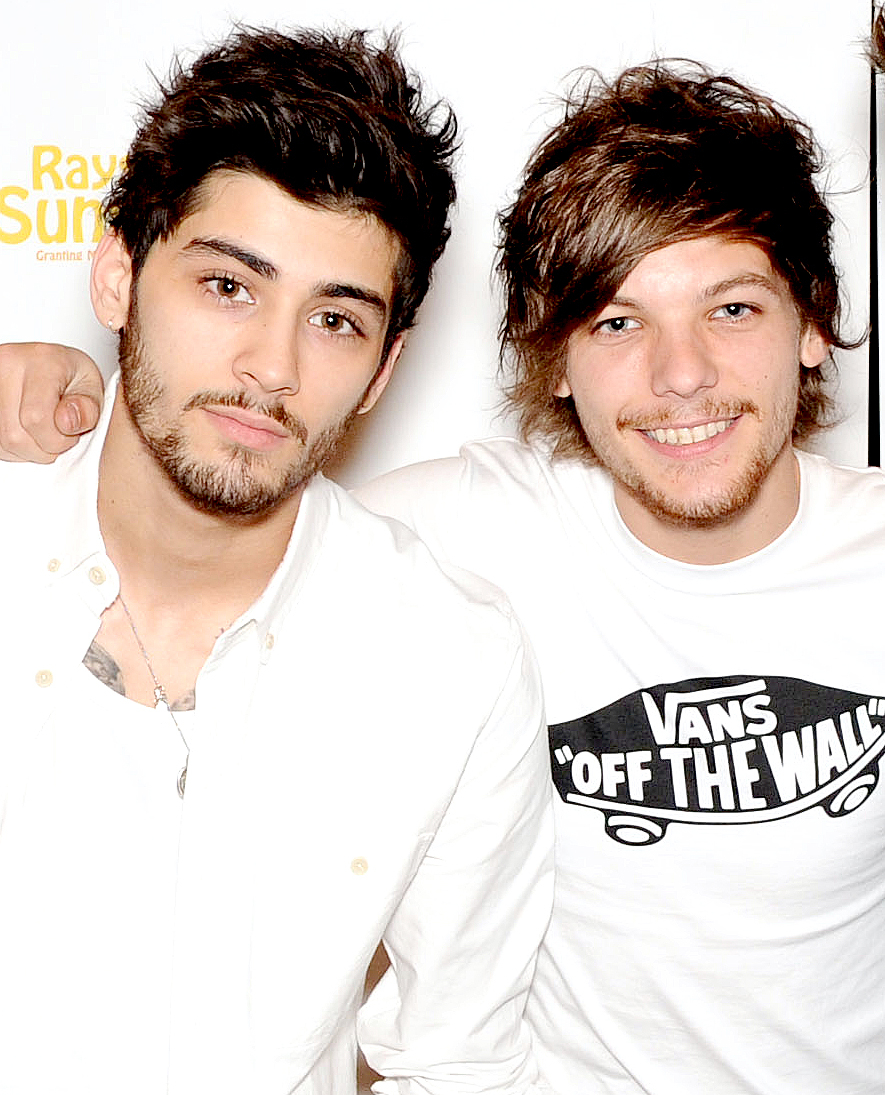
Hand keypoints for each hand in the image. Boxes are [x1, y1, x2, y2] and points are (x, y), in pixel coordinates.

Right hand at [0, 342, 103, 461]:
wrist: (49, 365)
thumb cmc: (71, 375)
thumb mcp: (92, 388)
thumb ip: (87, 409)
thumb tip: (67, 423)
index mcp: (40, 361)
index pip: (36, 418)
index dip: (56, 440)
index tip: (69, 435)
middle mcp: (5, 366)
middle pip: (14, 434)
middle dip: (42, 448)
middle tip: (57, 435)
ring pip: (2, 442)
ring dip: (26, 449)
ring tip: (42, 431)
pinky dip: (11, 447)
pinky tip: (26, 431)